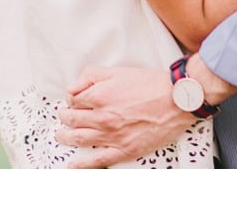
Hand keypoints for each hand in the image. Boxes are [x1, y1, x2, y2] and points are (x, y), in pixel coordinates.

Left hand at [54, 65, 193, 168]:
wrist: (176, 101)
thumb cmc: (149, 84)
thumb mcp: (116, 71)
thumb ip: (90, 76)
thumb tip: (73, 87)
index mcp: (99, 96)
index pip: (72, 100)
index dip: (71, 99)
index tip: (74, 100)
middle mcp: (102, 117)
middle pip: (72, 119)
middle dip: (64, 117)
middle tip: (63, 116)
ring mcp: (112, 136)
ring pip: (79, 138)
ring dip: (66, 137)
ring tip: (61, 135)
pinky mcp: (124, 150)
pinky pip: (98, 160)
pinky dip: (82, 164)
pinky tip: (73, 164)